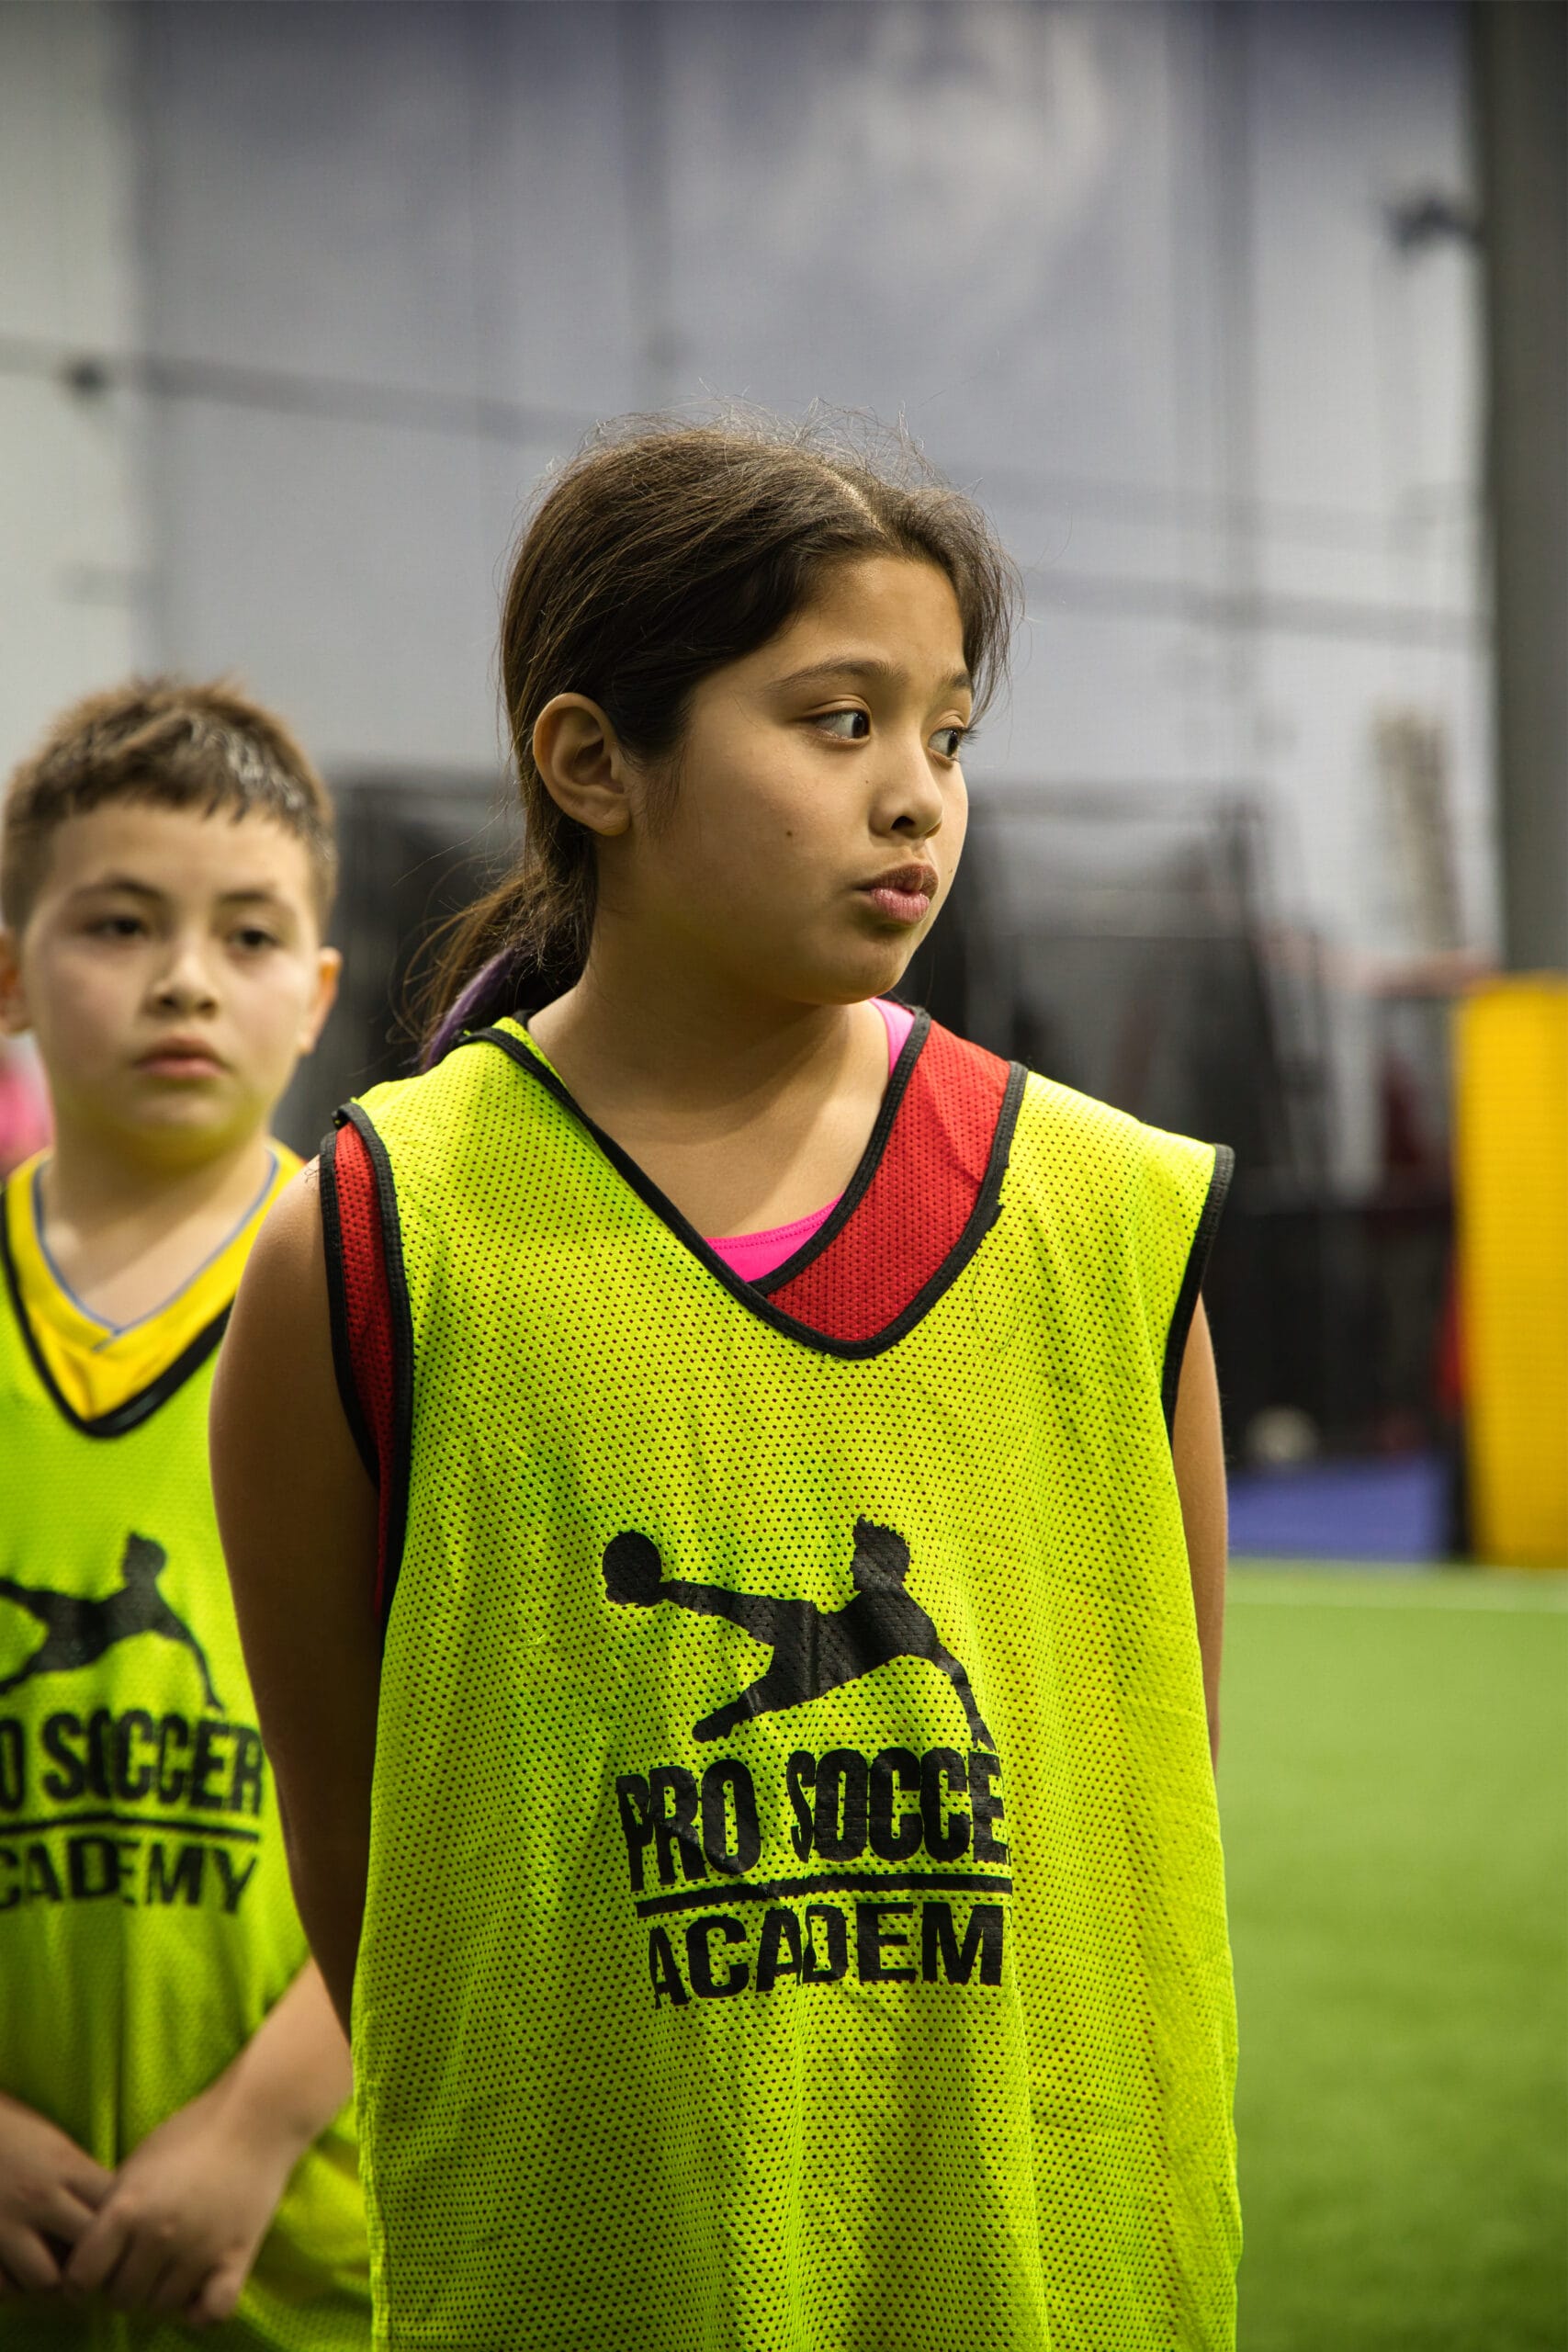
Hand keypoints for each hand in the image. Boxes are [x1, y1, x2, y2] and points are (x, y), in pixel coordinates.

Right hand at [0, 2091, 111, 2298]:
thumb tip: (113, 2211)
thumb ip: (83, 2177)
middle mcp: (39, 2198)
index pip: (113, 2209)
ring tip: (55, 2272)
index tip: (121, 2233)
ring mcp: (5, 2226)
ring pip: (46, 2279)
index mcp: (66, 2166)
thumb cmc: (13, 2131)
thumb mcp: (56, 2144)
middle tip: (94, 2264)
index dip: (122, 2227)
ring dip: (54, 2280)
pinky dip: (16, 2288)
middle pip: (87, 2248)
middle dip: (95, 2261)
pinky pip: (6, 2288)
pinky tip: (21, 2273)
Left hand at [62, 2077, 297, 2326]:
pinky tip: (198, 2292)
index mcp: (128, 2209)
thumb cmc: (191, 2133)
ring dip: (159, 2296)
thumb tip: (96, 2254)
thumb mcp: (137, 2164)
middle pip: (121, 2298)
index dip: (81, 2280)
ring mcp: (199, 2250)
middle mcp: (159, 2236)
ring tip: (166, 2273)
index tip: (91, 2275)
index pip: (82, 2277)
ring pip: (161, 2308)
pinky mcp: (237, 2256)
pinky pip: (212, 2312)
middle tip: (134, 2268)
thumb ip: (113, 2210)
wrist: (255, 2118)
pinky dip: (201, 2313)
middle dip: (121, 2288)